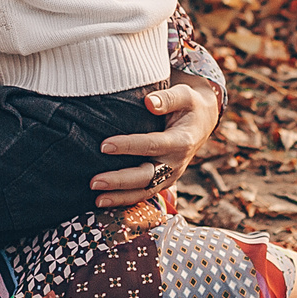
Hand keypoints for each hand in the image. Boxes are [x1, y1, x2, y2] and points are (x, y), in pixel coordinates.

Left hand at [91, 76, 221, 207]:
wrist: (202, 122)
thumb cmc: (189, 105)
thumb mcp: (184, 95)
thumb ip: (167, 99)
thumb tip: (149, 102)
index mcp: (181, 141)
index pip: (151, 145)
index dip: (128, 146)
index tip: (104, 145)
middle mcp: (176, 163)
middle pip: (146, 176)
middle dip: (119, 181)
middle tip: (94, 182)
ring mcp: (171, 175)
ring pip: (145, 191)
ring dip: (120, 197)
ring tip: (97, 199)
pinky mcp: (165, 181)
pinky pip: (145, 194)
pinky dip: (126, 200)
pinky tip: (106, 202)